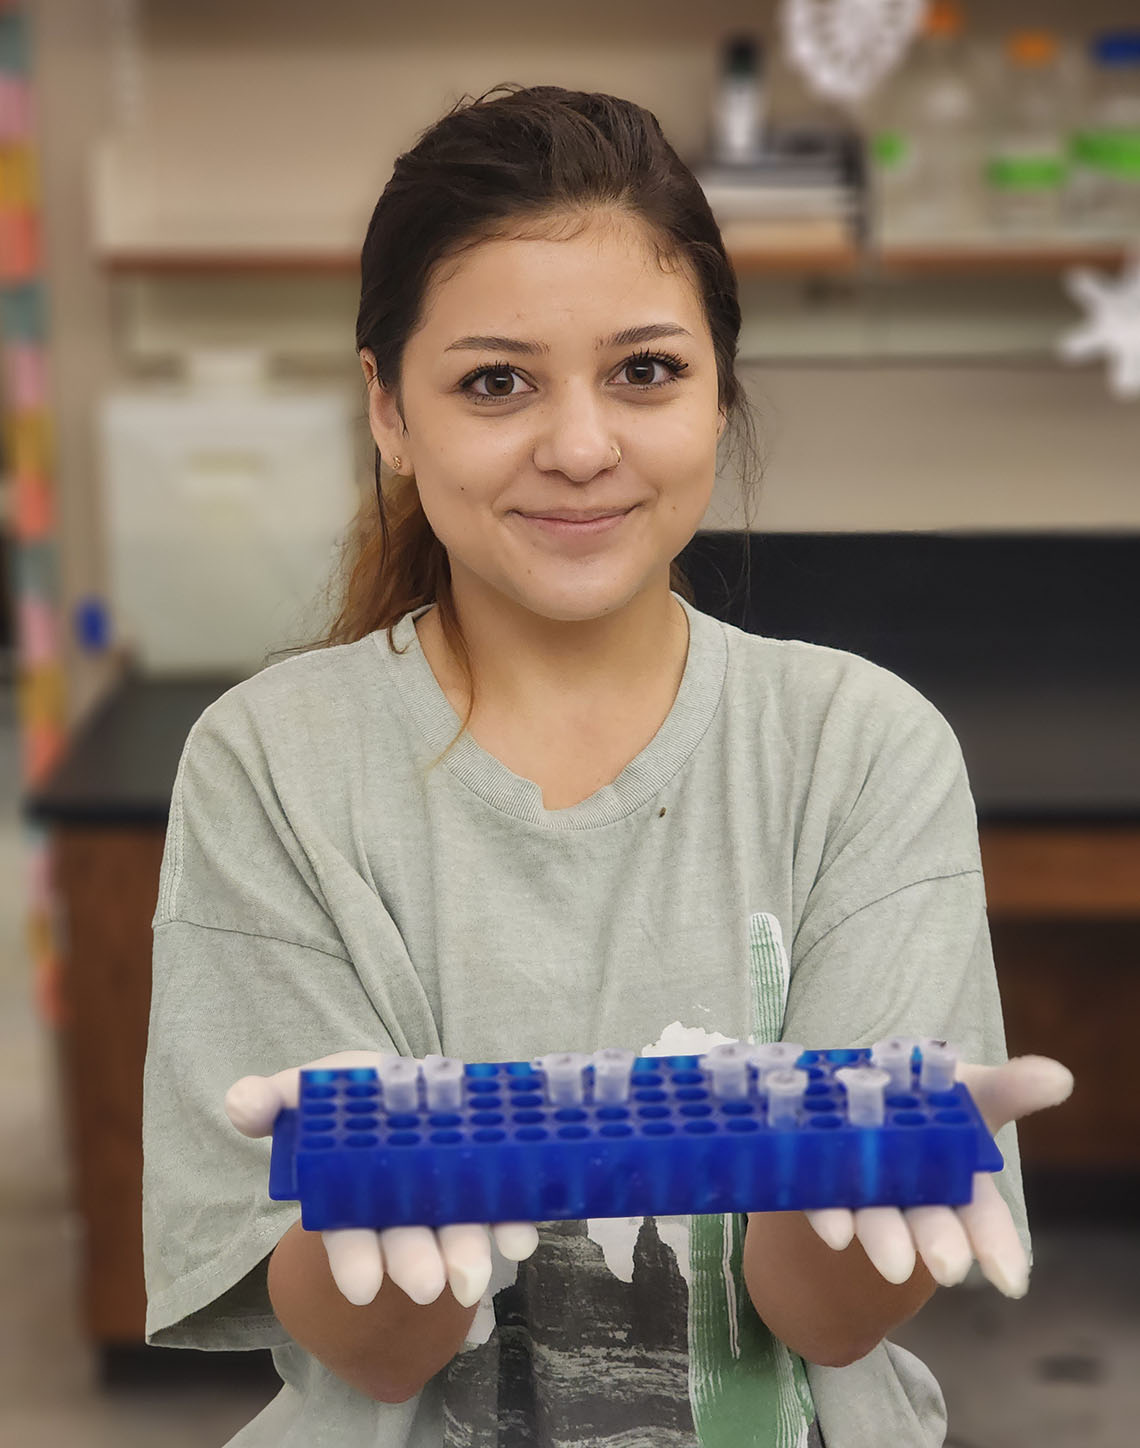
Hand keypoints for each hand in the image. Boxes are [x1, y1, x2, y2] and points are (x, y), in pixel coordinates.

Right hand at [224, 1050, 539, 1307]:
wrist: (414, 1078)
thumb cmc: (356, 1090)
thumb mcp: (312, 1086)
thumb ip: (276, 1097)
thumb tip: (240, 1104)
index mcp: (351, 1190)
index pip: (347, 1233)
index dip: (354, 1260)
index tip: (363, 1288)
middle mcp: (399, 1204)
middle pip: (406, 1240)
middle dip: (416, 1262)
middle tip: (428, 1286)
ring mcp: (446, 1196)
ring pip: (456, 1232)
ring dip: (466, 1253)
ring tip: (476, 1275)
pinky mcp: (489, 1181)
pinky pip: (504, 1207)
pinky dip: (513, 1223)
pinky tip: (522, 1236)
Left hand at [803, 1054, 1073, 1296]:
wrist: (857, 1087)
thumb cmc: (927, 1095)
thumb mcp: (968, 1087)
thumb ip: (1009, 1088)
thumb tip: (1060, 1077)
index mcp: (957, 1177)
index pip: (983, 1217)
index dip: (997, 1246)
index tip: (1011, 1282)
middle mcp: (913, 1194)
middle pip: (930, 1223)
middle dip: (939, 1243)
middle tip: (946, 1268)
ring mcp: (865, 1192)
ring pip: (877, 1220)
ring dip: (885, 1239)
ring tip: (893, 1262)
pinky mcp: (819, 1183)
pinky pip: (822, 1201)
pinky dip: (829, 1214)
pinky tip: (834, 1229)